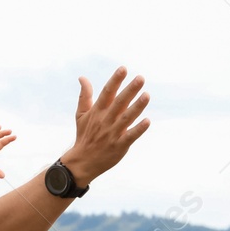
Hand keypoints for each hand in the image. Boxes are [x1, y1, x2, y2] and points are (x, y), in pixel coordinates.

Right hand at [58, 67, 150, 185]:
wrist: (83, 161)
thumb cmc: (84, 135)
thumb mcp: (81, 114)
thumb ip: (84, 95)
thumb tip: (82, 77)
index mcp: (97, 111)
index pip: (107, 92)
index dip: (115, 80)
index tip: (124, 69)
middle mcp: (105, 120)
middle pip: (119, 103)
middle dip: (130, 90)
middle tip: (141, 78)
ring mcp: (112, 133)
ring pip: (126, 118)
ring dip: (137, 107)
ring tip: (147, 95)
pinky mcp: (119, 146)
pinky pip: (130, 136)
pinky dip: (138, 129)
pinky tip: (147, 121)